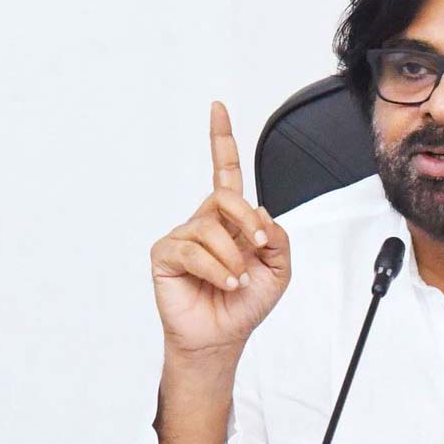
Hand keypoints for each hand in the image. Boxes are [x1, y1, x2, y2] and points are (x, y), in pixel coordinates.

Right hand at [149, 101, 291, 355]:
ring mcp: (183, 236)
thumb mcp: (278, 269)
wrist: (223, 335)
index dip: (221, 140)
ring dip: (232, 256)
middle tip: (258, 243)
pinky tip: (224, 282)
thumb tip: (261, 214)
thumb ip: (278, 239)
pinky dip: (215, 269)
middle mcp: (206, 222)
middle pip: (224, 195)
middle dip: (245, 218)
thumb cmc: (245, 302)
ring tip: (237, 279)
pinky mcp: (165, 255)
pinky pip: (192, 250)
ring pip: (210, 227)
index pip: (225, 171)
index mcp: (232, 220)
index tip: (217, 108)